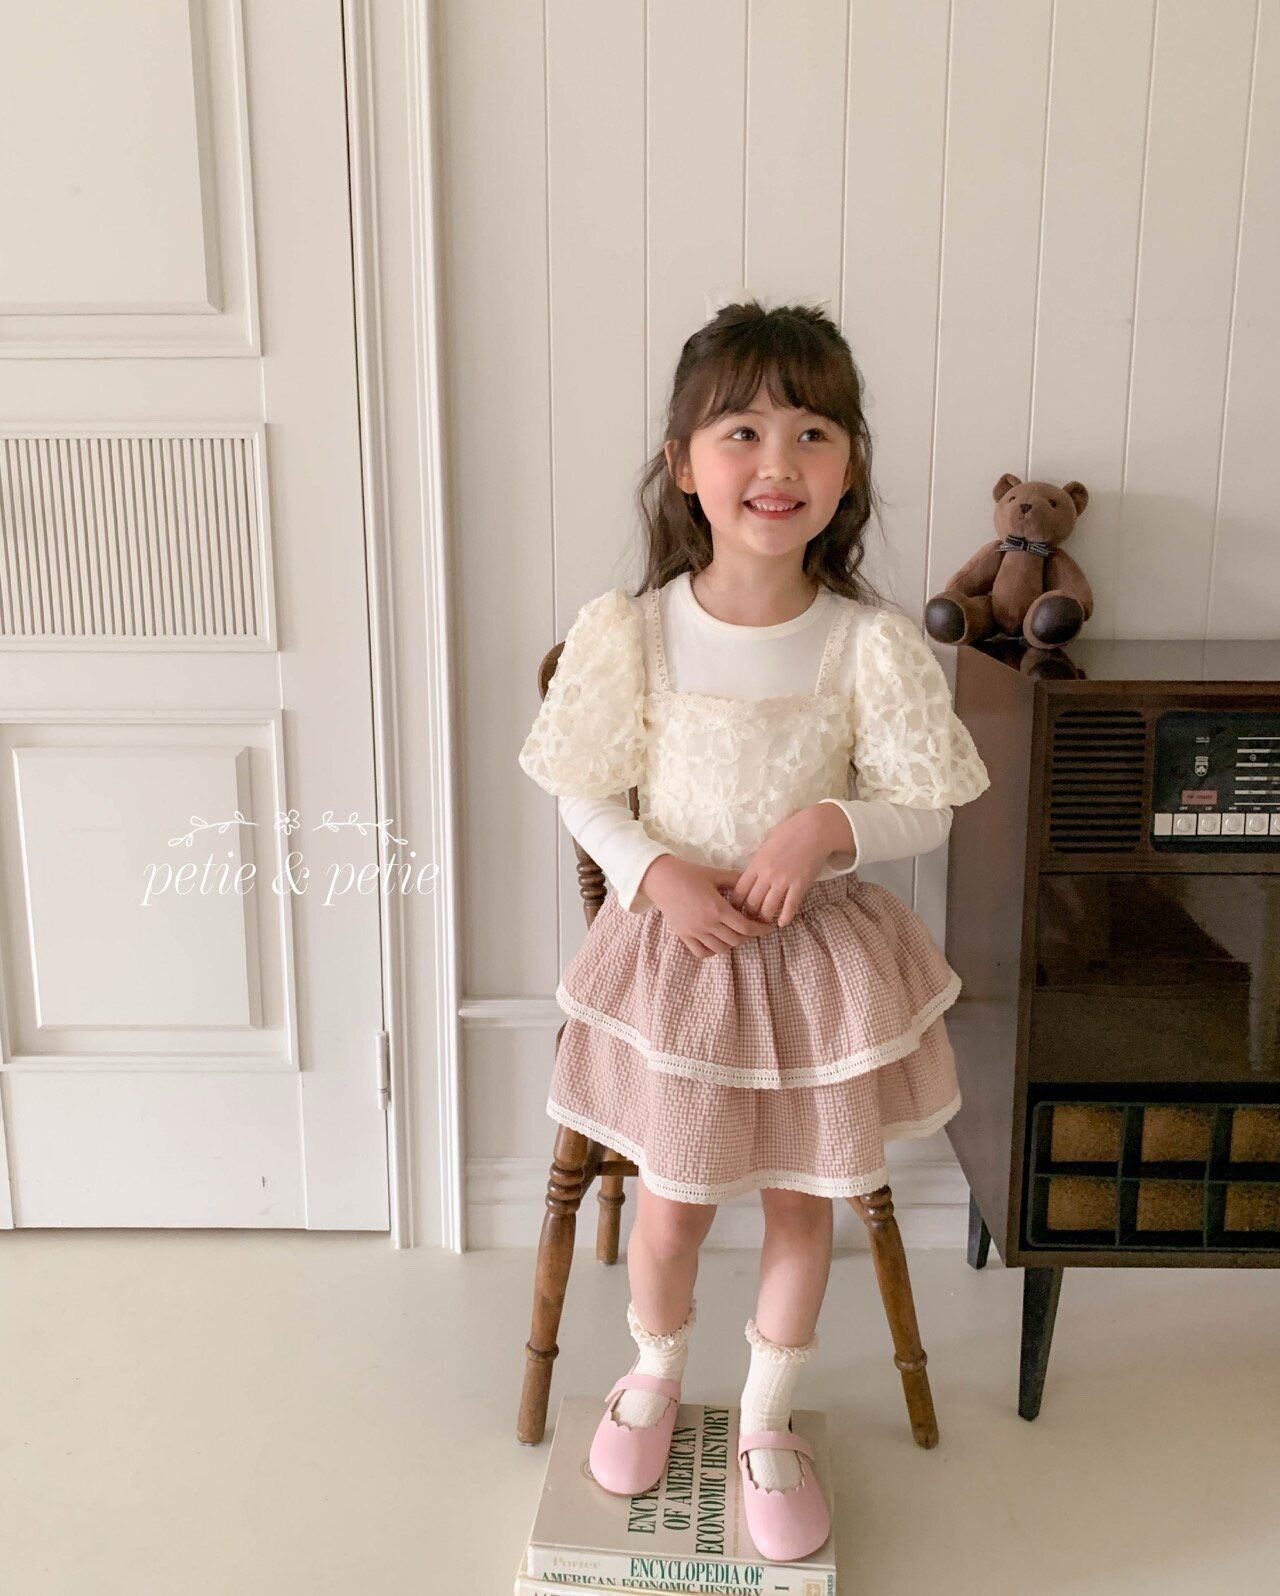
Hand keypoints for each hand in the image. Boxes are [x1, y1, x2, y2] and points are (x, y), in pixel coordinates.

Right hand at [638, 855, 777, 958]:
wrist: (661, 879)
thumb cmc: (689, 873)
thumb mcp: (715, 874)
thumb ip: (735, 880)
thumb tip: (755, 882)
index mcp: (718, 908)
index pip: (746, 927)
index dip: (760, 930)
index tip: (768, 928)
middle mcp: (707, 924)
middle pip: (736, 940)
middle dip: (747, 935)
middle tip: (750, 927)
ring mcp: (694, 932)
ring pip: (720, 949)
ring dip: (731, 943)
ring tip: (733, 933)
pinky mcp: (683, 935)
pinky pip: (701, 952)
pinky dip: (712, 950)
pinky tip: (716, 940)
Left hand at [729, 804, 854, 927]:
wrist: (815, 829)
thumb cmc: (790, 831)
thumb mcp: (766, 845)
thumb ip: (757, 862)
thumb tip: (750, 874)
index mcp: (756, 864)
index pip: (739, 891)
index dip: (735, 904)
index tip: (736, 910)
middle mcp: (767, 874)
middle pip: (751, 903)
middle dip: (748, 915)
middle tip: (749, 921)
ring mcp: (783, 881)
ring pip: (768, 909)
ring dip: (765, 919)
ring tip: (765, 923)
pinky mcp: (800, 885)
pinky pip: (789, 907)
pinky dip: (785, 918)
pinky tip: (782, 923)